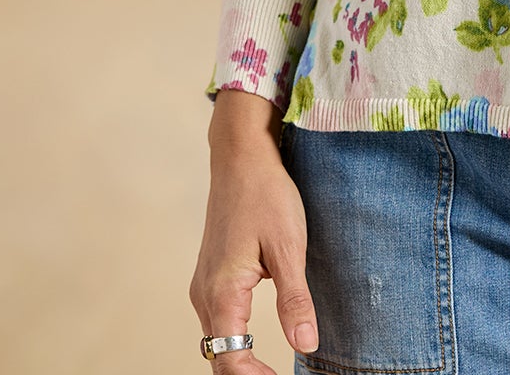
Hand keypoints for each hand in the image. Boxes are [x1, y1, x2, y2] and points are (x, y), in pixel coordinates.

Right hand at [189, 90, 319, 372]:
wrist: (241, 157)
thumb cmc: (266, 195)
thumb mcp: (289, 246)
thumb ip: (294, 299)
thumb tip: (305, 344)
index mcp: (223, 292)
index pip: (229, 361)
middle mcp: (205, 295)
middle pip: (218, 357)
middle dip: (246, 374)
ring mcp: (204, 285)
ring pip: (216, 341)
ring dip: (238, 361)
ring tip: (270, 370)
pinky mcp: (210, 276)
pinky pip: (217, 321)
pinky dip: (234, 340)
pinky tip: (254, 342)